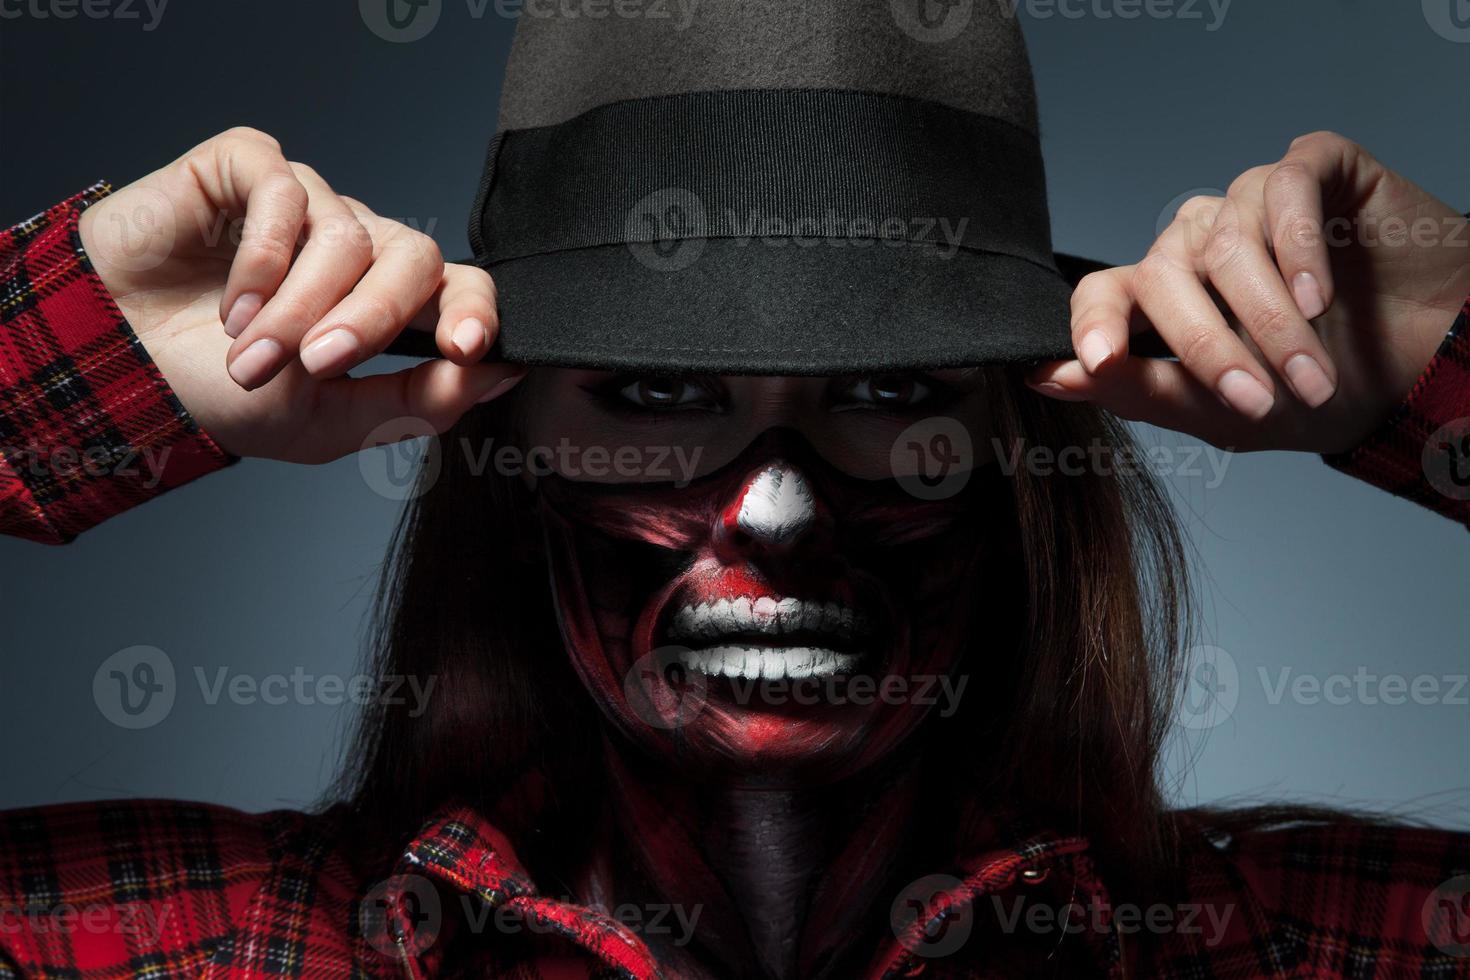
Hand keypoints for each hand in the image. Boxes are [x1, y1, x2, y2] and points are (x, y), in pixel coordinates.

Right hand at [76, 127, 522, 462]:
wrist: (119, 367)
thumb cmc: (221, 391)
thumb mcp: (330, 422)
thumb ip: (420, 399)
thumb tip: (501, 371)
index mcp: (387, 305)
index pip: (462, 288)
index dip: (476, 311)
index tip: (467, 347)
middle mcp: (356, 248)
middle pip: (415, 257)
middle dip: (371, 318)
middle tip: (318, 363)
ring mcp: (307, 206)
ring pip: (348, 235)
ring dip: (298, 307)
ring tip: (248, 353)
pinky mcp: (249, 171)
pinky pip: (286, 196)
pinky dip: (262, 260)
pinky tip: (231, 304)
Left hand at [1028, 131, 1469, 453]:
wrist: (1426, 364)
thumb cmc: (1319, 389)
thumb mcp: (1224, 413)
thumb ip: (1138, 391)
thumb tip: (1049, 378)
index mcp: (1162, 298)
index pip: (1100, 295)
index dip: (1092, 325)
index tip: (1098, 362)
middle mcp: (1195, 243)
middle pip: (1164, 279)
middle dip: (1211, 350)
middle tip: (1259, 404)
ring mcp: (1248, 202)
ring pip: (1226, 245)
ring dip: (1270, 321)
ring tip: (1311, 375)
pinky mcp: (1310, 168)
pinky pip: (1282, 191)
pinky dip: (1296, 248)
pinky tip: (1320, 298)